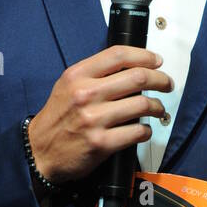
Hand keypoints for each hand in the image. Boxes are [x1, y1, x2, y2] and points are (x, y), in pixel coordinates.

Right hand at [27, 46, 174, 184]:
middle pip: (137, 77)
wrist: (39, 151)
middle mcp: (86, 94)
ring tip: (159, 109)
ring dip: (158, 107)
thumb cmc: (57, 118)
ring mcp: (94, 119)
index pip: (118, 55)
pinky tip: (144, 130)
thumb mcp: (68, 86)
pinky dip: (146, 131)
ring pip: (142, 105)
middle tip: (166, 83)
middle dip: (160, 79)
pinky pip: (137, 132)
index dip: (144, 55)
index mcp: (77, 76)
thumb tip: (131, 66)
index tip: (156, 61)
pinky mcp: (101, 143)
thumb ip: (94, 74)